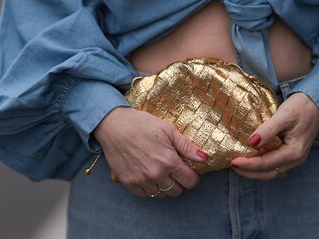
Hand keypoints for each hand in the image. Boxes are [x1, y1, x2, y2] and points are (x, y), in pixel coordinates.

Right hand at [92, 107, 208, 197]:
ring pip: (161, 195)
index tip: (188, 170)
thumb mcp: (168, 129)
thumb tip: (204, 158)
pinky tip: (148, 175)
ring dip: (164, 186)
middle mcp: (157, 174)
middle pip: (176, 191)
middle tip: (173, 169)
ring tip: (160, 171)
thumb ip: (187, 146)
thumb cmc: (142, 124)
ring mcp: (142, 180)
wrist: (114, 125)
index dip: (192, 176)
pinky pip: (145, 195)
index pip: (190, 181)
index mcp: (169, 161)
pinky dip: (149, 188)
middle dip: (179, 182)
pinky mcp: (129, 183)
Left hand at [230, 92, 318, 178]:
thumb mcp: (284, 115)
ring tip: (238, 164)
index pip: (266, 163)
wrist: (316, 103)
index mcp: (294, 152)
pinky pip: (274, 164)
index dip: (248, 164)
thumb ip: (268, 130)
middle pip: (268, 173)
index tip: (233, 161)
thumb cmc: (301, 107)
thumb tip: (251, 142)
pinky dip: (261, 165)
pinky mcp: (291, 153)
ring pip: (271, 171)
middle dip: (249, 171)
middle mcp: (295, 159)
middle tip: (231, 165)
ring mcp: (294, 158)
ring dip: (254, 170)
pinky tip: (251, 158)